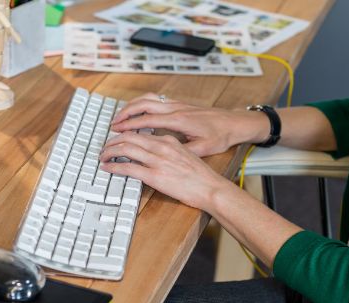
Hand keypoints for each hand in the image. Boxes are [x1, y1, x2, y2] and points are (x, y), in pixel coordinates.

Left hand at [99, 132, 229, 210]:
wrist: (211, 188)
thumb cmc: (200, 176)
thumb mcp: (185, 155)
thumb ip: (169, 151)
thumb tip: (154, 153)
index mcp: (168, 140)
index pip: (140, 133)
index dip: (124, 135)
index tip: (116, 140)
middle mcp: (161, 147)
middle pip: (128, 137)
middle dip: (112, 141)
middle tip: (104, 148)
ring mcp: (157, 161)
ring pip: (125, 149)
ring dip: (109, 151)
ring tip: (102, 156)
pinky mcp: (155, 176)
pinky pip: (128, 167)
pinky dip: (114, 166)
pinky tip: (107, 167)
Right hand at [111, 93, 270, 156]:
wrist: (235, 123)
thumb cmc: (221, 136)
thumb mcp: (202, 149)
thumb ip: (181, 150)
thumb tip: (162, 156)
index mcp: (179, 120)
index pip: (147, 120)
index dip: (129, 125)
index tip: (116, 131)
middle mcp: (176, 109)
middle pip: (143, 104)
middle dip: (125, 113)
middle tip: (113, 124)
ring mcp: (177, 105)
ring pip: (148, 99)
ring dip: (132, 106)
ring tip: (121, 117)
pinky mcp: (180, 105)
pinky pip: (155, 101)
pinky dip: (142, 105)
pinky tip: (138, 114)